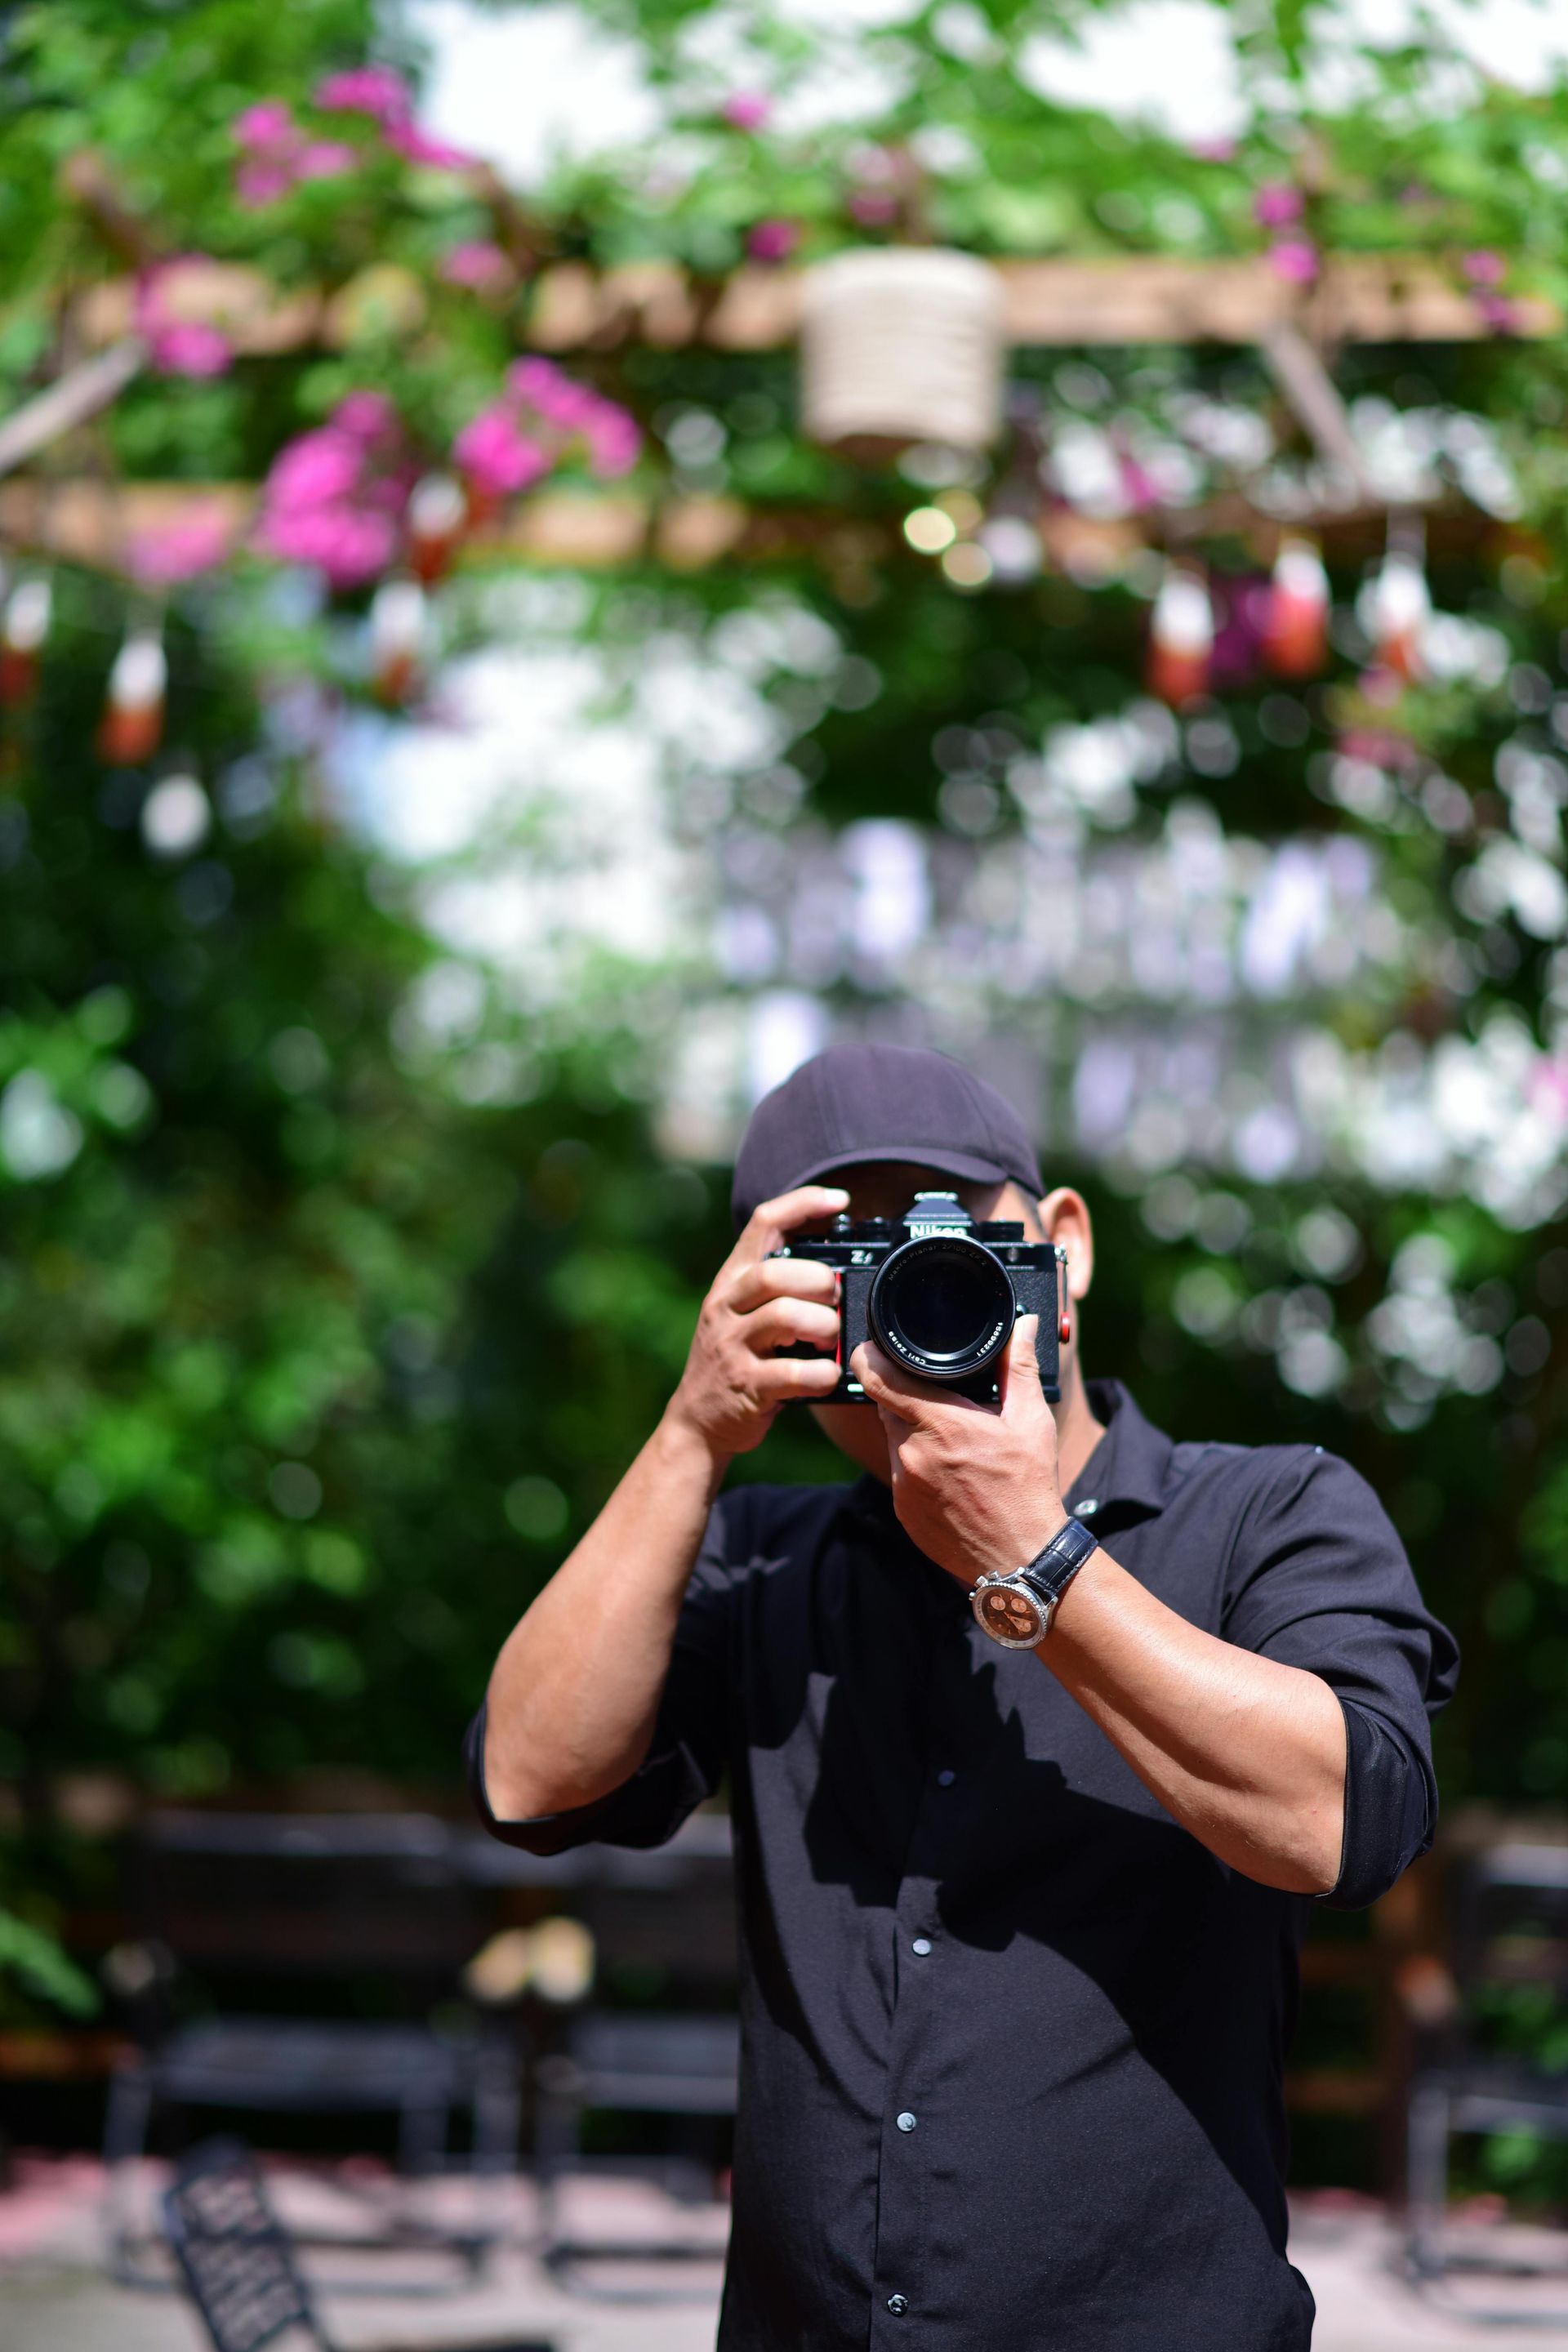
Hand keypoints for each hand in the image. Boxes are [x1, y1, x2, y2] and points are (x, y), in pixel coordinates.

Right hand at [666, 1185, 848, 1465]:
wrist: (698, 1419)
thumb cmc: (737, 1357)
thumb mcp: (743, 1311)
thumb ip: (778, 1285)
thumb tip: (838, 1262)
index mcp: (733, 1280)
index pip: (763, 1223)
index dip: (803, 1204)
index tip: (840, 1199)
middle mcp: (727, 1306)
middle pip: (774, 1272)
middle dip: (818, 1280)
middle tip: (837, 1297)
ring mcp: (732, 1346)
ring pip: (782, 1317)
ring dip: (822, 1324)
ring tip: (832, 1337)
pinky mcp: (745, 1386)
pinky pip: (790, 1374)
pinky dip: (820, 1374)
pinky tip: (829, 1375)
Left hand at [851, 1316, 1067, 1585]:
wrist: (1021, 1559)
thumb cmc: (1028, 1488)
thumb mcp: (1031, 1421)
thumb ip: (1019, 1367)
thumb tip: (1022, 1324)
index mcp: (941, 1425)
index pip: (879, 1378)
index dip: (869, 1357)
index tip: (872, 1347)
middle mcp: (912, 1454)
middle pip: (889, 1407)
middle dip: (909, 1398)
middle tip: (944, 1404)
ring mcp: (903, 1486)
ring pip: (894, 1440)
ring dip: (914, 1434)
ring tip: (954, 1444)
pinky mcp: (901, 1511)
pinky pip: (900, 1474)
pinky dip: (916, 1467)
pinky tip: (949, 1476)